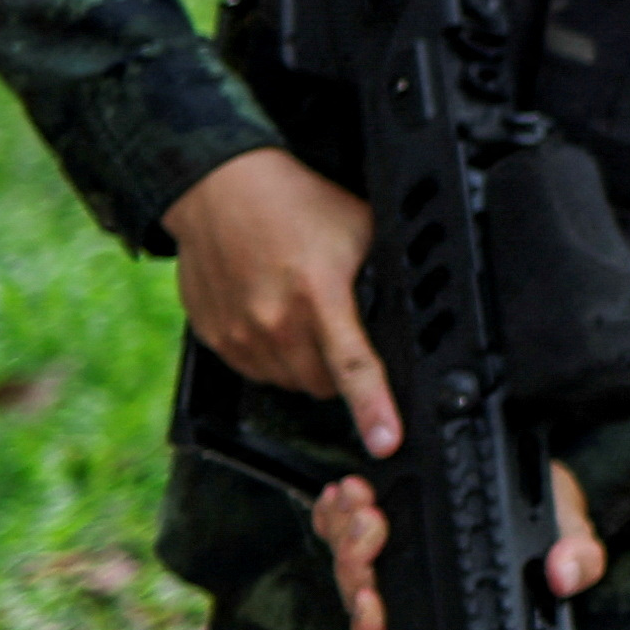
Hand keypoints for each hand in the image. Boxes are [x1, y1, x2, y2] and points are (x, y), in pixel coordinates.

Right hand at [161, 148, 398, 454]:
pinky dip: (271, 356)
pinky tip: (272, 315)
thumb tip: (414, 307)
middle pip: (324, 386)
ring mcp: (240, 334)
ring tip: (301, 314)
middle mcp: (276, 321)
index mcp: (319, 295)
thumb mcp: (359, 228)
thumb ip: (383, 274)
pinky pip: (255, 371)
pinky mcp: (215, 338)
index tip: (386, 441)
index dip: (374, 409)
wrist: (219, 188)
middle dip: (338, 370)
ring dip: (304, 364)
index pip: (354, 367)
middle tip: (337, 327)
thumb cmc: (291, 202)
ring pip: (290, 383)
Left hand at [309, 460, 600, 629]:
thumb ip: (578, 556)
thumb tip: (563, 577)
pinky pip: (335, 534)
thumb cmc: (546, 513)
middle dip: (355, 565)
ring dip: (344, 535)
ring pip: (346, 570)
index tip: (372, 602)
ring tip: (359, 498)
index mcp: (458, 618)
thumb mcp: (569, 529)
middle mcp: (418, 599)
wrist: (528, 468)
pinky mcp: (374, 533)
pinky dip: (331, 516)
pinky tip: (340, 494)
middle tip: (370, 524)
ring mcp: (392, 567)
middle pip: (361, 606)